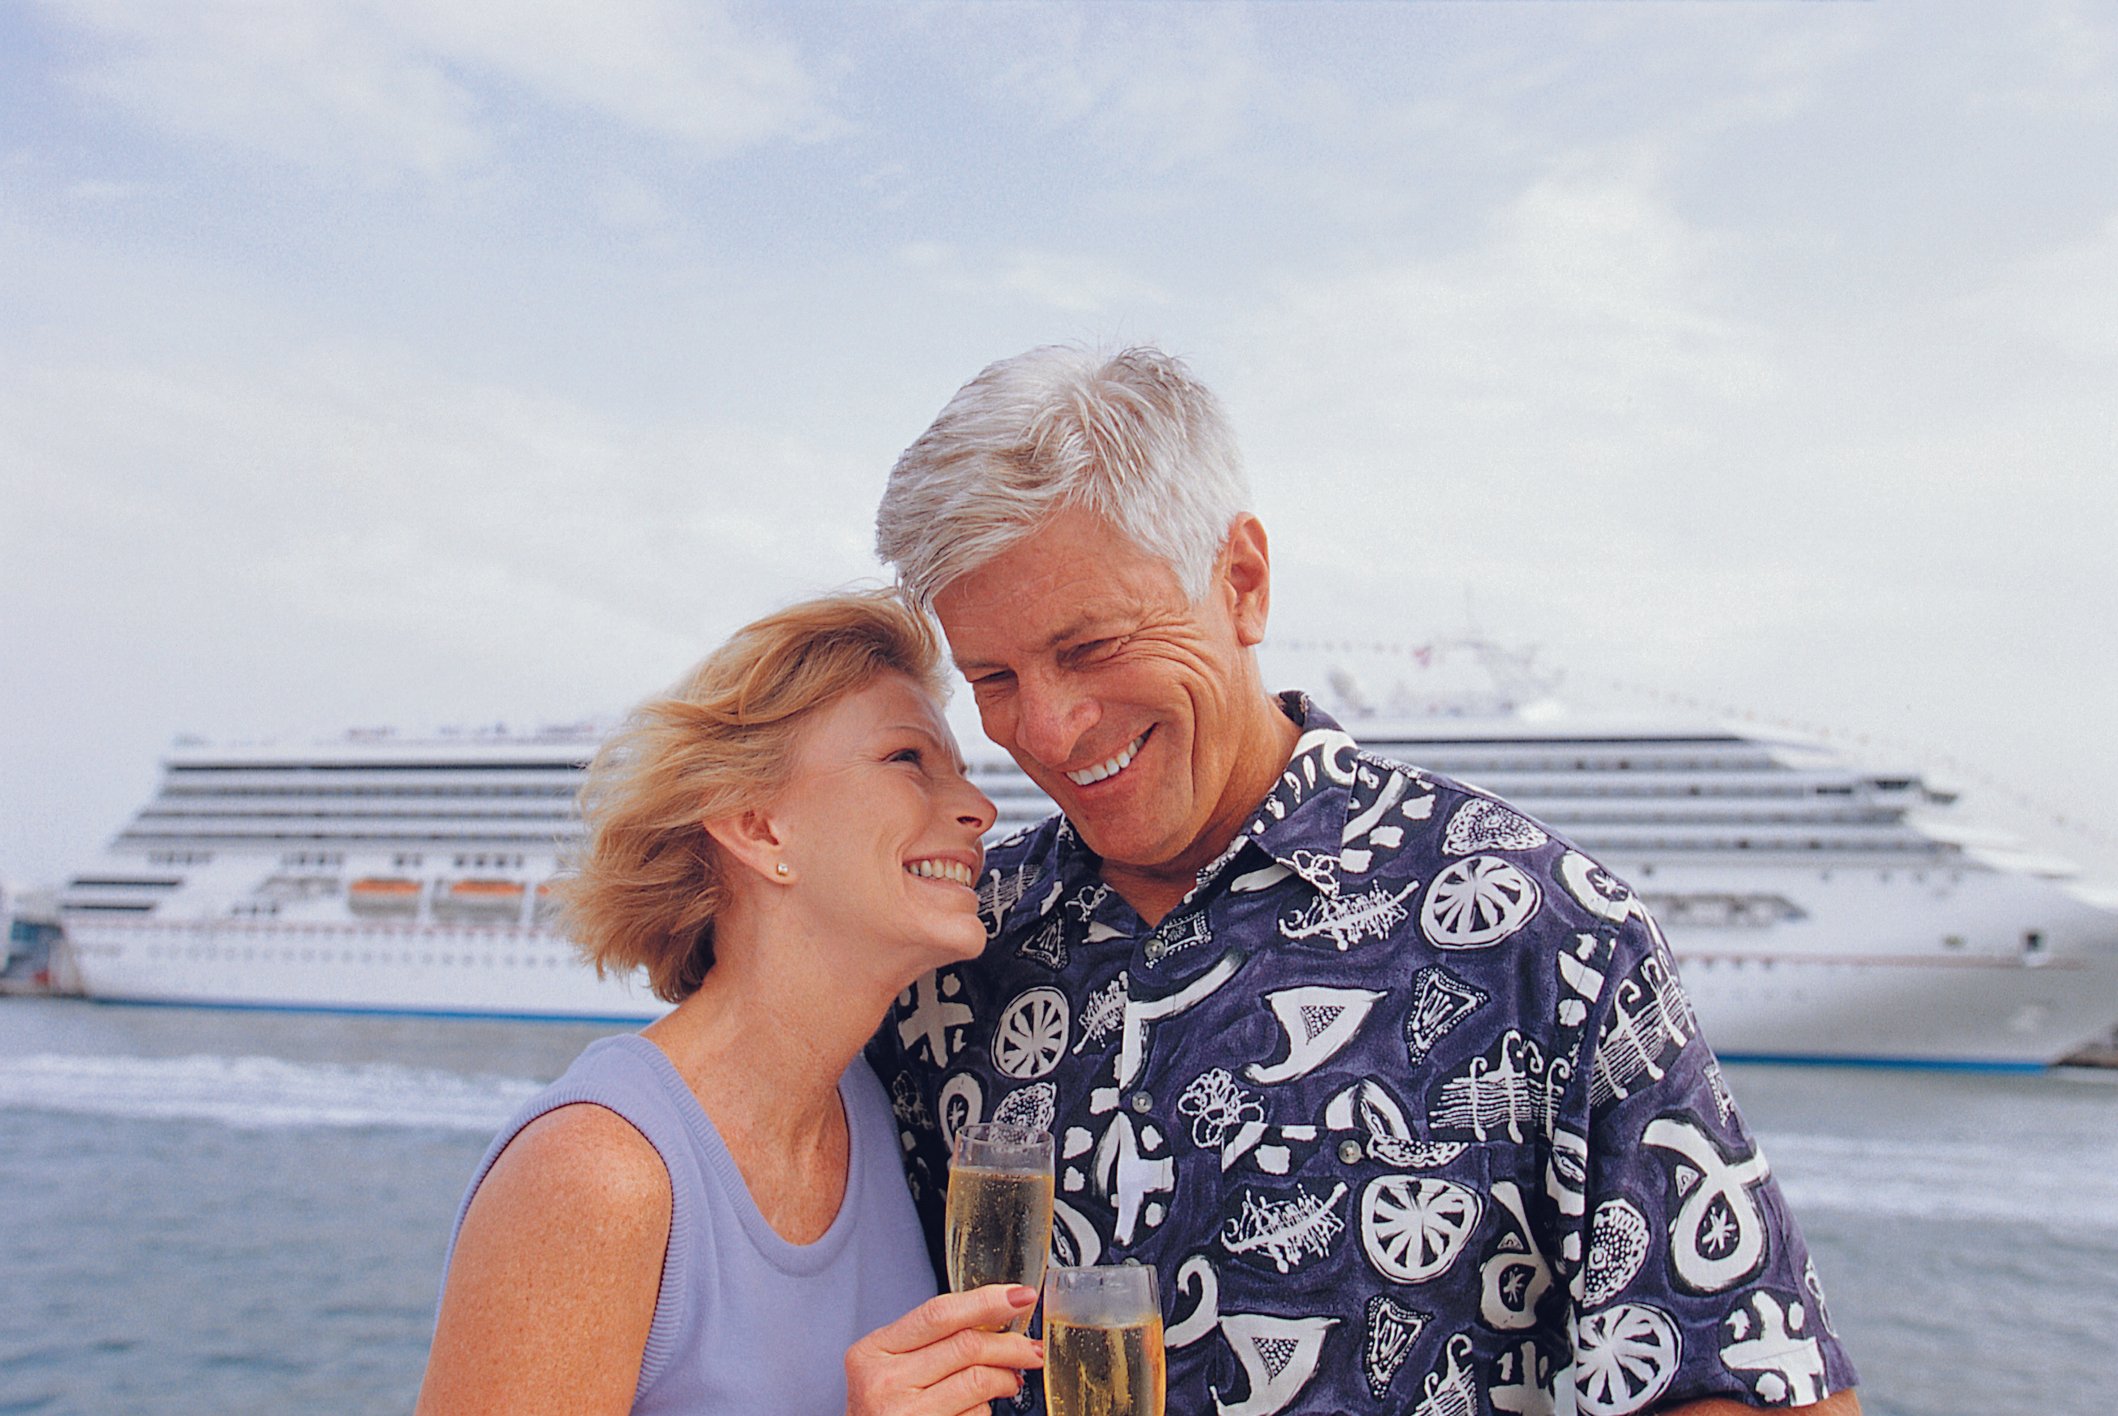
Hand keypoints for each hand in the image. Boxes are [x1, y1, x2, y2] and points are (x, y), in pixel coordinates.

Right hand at [846, 1284, 1044, 1415]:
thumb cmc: (881, 1412)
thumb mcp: (887, 1368)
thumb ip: (927, 1341)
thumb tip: (991, 1316)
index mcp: (872, 1353)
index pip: (939, 1314)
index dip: (986, 1301)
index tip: (1019, 1297)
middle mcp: (883, 1383)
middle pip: (966, 1346)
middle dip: (1010, 1344)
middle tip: (1029, 1348)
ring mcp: (905, 1415)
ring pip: (978, 1380)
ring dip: (1006, 1378)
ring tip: (1010, 1380)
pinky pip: (976, 1415)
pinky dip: (987, 1409)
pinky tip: (982, 1407)